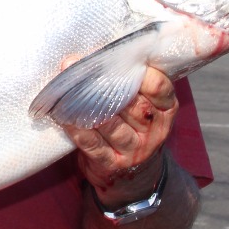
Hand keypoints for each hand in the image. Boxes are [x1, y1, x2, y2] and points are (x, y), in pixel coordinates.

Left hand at [63, 66, 176, 206]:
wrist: (135, 178)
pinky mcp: (111, 164)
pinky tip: (62, 114)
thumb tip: (101, 50)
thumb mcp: (145, 107)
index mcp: (165, 110)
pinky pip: (91, 143)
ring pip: (109, 122)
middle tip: (78, 65)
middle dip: (102, 82)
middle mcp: (153, 130)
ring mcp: (133, 150)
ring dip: (85, 104)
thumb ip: (133, 83)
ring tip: (66, 87)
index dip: (140, 72)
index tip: (115, 57)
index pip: (159, 87)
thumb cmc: (134, 128)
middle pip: (131, 103)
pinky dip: (75, 127)